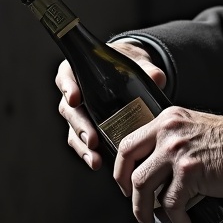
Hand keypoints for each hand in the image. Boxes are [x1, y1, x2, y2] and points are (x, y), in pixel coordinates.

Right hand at [55, 39, 166, 170]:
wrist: (131, 73)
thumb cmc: (127, 62)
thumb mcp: (137, 61)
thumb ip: (146, 68)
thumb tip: (156, 78)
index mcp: (78, 70)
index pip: (66, 77)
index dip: (68, 88)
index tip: (75, 99)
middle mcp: (73, 92)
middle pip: (69, 110)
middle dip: (80, 126)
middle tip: (91, 139)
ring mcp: (78, 112)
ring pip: (73, 130)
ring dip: (82, 146)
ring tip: (94, 158)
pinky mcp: (86, 127)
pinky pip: (82, 142)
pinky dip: (88, 152)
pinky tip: (97, 161)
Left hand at [113, 109, 222, 222]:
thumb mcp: (195, 127)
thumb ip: (173, 139)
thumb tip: (154, 169)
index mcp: (168, 119)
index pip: (130, 142)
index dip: (121, 167)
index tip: (125, 181)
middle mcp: (169, 131)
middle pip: (130, 165)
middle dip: (126, 191)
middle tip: (136, 205)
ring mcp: (177, 150)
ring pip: (143, 186)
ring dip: (143, 209)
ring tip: (151, 220)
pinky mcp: (189, 171)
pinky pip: (171, 204)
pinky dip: (176, 219)